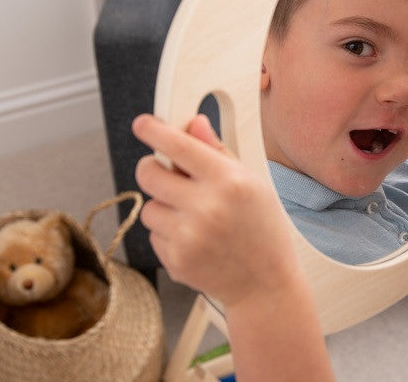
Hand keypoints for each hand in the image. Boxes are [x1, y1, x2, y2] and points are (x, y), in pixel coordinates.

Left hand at [133, 114, 297, 307]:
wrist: (265, 285)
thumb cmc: (262, 229)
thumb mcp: (252, 183)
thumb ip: (218, 151)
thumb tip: (194, 124)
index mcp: (228, 181)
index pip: (178, 145)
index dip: (154, 130)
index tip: (142, 124)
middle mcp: (206, 207)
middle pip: (148, 174)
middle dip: (152, 168)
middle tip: (165, 172)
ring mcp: (188, 236)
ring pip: (148, 206)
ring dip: (163, 206)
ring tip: (193, 216)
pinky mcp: (175, 260)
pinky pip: (154, 234)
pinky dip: (168, 233)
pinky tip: (195, 239)